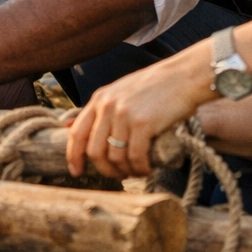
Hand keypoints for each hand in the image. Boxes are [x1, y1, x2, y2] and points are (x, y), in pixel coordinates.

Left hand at [65, 42, 213, 178]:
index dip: (74, 156)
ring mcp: (124, 115)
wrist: (184, 76)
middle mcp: (108, 106)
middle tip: (119, 175)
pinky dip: (140, 168)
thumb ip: (98, 110)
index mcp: (99, 99)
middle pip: (94, 151)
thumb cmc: (155, 87)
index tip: (76, 172)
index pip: (76, 133)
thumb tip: (67, 127)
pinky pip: (135, 157)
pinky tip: (147, 169)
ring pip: (115, 157)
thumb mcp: (119, 92)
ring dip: (125, 171)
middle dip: (105, 170)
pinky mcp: (143, 124)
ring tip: (137, 171)